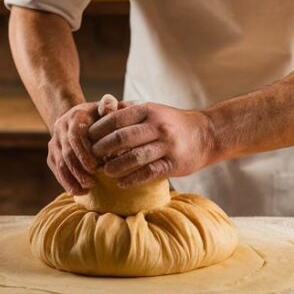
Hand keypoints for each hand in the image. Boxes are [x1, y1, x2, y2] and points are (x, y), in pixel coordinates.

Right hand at [46, 101, 101, 195]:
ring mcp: (54, 142)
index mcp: (75, 116)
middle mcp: (61, 128)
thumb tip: (109, 108)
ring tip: (86, 190)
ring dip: (72, 179)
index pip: (75, 136)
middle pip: (66, 153)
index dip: (84, 153)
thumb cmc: (99, 116)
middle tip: (92, 183)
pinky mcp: (51, 155)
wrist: (79, 118)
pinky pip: (56, 170)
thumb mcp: (105, 108)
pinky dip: (65, 182)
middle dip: (79, 170)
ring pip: (59, 163)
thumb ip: (110, 105)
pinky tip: (77, 192)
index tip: (96, 167)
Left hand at [88, 102, 217, 187]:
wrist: (206, 134)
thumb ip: (128, 111)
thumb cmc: (172, 122)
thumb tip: (100, 111)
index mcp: (149, 110)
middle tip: (91, 158)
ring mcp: (167, 145)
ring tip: (104, 171)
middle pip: (122, 138)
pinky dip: (132, 179)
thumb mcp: (152, 110)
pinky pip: (148, 173)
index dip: (98, 130)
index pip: (116, 119)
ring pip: (134, 158)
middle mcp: (157, 126)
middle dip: (102, 149)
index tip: (87, 139)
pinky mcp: (174, 163)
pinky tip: (120, 183)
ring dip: (115, 167)